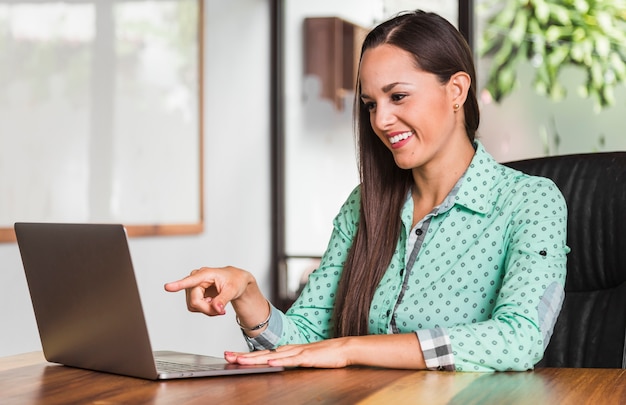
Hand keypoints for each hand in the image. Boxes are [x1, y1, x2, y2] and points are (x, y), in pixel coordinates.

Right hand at [164, 266, 252, 316]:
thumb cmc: (235, 281)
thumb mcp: (233, 290)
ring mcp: (193, 286)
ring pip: (193, 306)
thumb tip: (217, 308)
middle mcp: (196, 278)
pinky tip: (213, 304)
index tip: (167, 287)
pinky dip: (205, 310)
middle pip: (194, 301)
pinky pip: (195, 307)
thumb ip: (223, 300)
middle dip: (207, 309)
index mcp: (206, 274)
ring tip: (218, 305)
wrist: (236, 281)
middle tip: (222, 311)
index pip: (191, 281)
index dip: (178, 285)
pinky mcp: (193, 293)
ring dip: (206, 310)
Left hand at [225, 334, 425, 369]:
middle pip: (261, 354)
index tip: (229, 355)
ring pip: (271, 357)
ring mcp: (297, 353)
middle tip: (225, 356)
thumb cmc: (325, 355)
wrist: (344, 349)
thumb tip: (276, 365)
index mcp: (286, 351)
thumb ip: (290, 361)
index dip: (245, 355)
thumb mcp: (303, 360)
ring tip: (238, 360)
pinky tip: (269, 362)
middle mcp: (288, 350)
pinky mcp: (306, 358)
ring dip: (254, 359)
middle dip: (242, 356)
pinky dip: (278, 361)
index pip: (262, 353)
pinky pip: (290, 361)